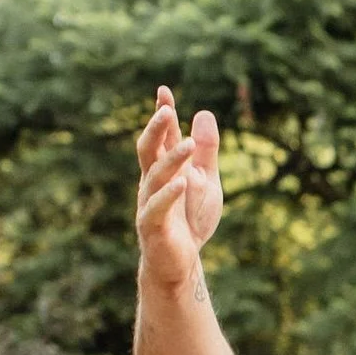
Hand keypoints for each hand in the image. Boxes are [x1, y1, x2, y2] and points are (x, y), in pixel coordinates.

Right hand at [136, 86, 224, 291]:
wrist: (180, 262)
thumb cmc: (190, 220)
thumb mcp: (207, 181)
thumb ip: (206, 151)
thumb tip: (203, 112)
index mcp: (163, 170)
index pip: (161, 138)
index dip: (161, 115)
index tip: (164, 91)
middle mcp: (151, 183)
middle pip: (148, 151)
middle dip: (156, 130)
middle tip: (166, 110)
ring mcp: (149, 203)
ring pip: (155, 176)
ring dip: (171, 159)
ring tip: (188, 144)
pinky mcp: (152, 226)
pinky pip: (157, 207)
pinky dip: (169, 194)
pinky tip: (182, 182)